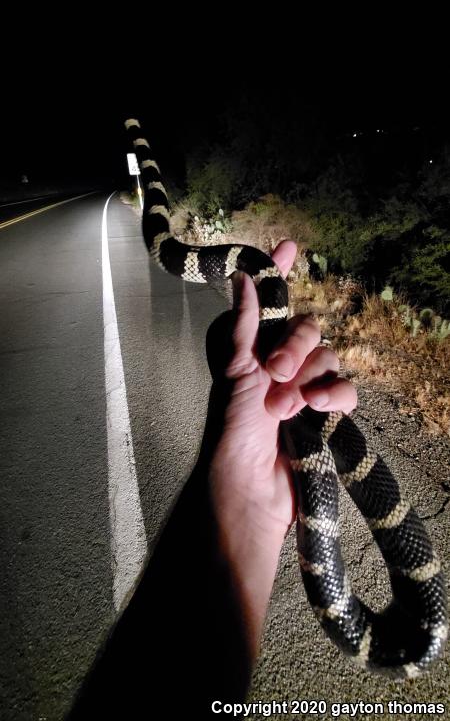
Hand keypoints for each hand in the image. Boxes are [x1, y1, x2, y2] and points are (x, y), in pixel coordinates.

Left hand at [207, 240, 356, 654]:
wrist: (252, 489)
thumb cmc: (231, 433)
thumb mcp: (234, 374)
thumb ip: (243, 327)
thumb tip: (241, 279)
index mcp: (252, 354)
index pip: (268, 305)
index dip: (277, 275)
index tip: (288, 247)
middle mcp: (278, 367)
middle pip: (305, 329)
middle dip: (293, 347)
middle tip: (275, 373)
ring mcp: (303, 390)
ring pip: (327, 357)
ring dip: (310, 377)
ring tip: (289, 406)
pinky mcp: (324, 414)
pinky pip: (344, 389)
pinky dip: (334, 394)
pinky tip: (319, 408)